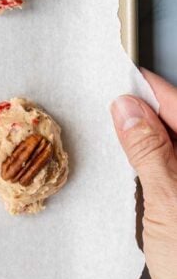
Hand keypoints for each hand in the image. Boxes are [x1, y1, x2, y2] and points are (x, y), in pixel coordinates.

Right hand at [111, 71, 176, 278]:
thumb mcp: (169, 201)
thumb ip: (150, 151)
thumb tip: (129, 107)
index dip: (157, 94)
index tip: (126, 77)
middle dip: (146, 114)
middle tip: (109, 98)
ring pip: (168, 157)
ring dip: (141, 142)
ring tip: (110, 126)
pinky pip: (161, 182)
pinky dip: (141, 169)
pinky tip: (121, 165)